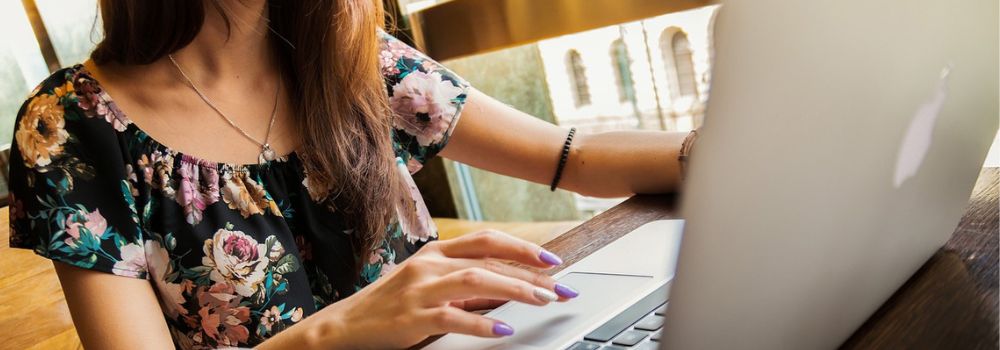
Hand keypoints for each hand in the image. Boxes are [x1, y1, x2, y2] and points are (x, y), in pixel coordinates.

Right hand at [310, 230, 579, 348]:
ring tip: (543, 300)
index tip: (553, 260)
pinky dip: (482, 324)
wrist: (344, 326)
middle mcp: (429, 264)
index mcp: (435, 252)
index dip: (523, 248)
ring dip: (516, 290)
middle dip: (531, 272)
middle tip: (562, 287)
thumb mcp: (428, 285)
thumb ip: (465, 283)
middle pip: (489, 260)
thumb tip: (508, 288)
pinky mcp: (413, 318)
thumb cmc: (390, 305)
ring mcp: (420, 290)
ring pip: (477, 280)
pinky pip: (454, 317)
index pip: (487, 240)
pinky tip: (504, 329)